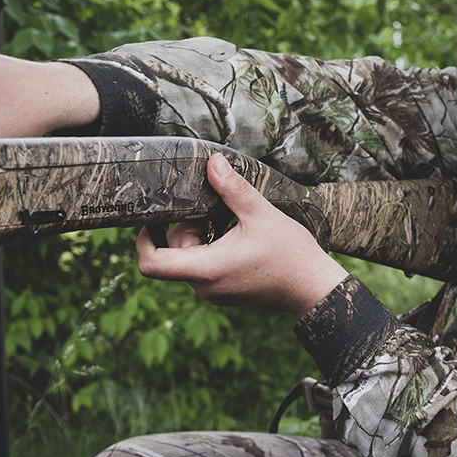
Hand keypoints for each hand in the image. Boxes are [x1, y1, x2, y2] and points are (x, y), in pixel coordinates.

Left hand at [136, 154, 350, 316]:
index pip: (152, 263)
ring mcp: (215, 292)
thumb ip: (233, 189)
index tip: (150, 220)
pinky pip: (204, 268)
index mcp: (207, 268)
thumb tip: (214, 164)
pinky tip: (236, 236)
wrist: (314, 288)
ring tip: (229, 223)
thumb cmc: (291, 256)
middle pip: (172, 254)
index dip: (142, 240)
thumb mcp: (261, 215)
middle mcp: (205, 286)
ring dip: (201, 237)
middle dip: (186, 228)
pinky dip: (212, 249)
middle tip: (212, 211)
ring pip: (189, 260)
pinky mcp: (225, 292)